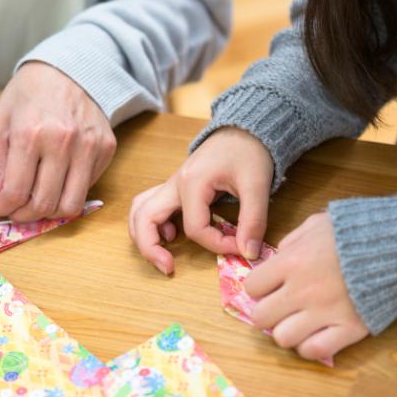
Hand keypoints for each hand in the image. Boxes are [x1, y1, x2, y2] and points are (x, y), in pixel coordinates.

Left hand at [0, 61, 116, 221]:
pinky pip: (87, 188)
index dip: (3, 208)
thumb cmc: (28, 95)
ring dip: (50, 214)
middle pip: (45, 204)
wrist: (68, 69)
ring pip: (71, 205)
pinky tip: (57, 180)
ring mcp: (89, 146)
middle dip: (24, 216)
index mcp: (30, 133)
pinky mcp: (106, 149)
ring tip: (36, 204)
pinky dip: (69, 192)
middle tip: (16, 211)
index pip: (17, 191)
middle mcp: (63, 141)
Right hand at [129, 127, 273, 273]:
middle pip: (144, 219)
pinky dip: (151, 223)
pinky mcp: (175, 187)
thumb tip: (248, 253)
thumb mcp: (257, 185)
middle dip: (150, 248)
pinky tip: (170, 234)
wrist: (245, 128)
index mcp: (191, 183)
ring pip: (140, 211)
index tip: (238, 247)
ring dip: (143, 235)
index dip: (215, 245)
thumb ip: (253, 220)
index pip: (194, 228)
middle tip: (169, 268)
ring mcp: (171, 185)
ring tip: (162, 254)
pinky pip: (150, 206)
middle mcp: (174, 184)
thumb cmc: (250, 152)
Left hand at [244, 213, 368, 359]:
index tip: (270, 285)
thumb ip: (291, 241)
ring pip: (282, 338)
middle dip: (267, 312)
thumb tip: (275, 258)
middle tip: (280, 306)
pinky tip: (316, 333)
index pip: (252, 287)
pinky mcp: (349, 329)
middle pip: (261, 317)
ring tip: (298, 321)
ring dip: (286, 330)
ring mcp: (326, 313)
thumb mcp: (317, 223)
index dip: (259, 287)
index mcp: (292, 262)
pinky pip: (314, 351)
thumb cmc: (357, 230)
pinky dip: (309, 345)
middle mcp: (303, 291)